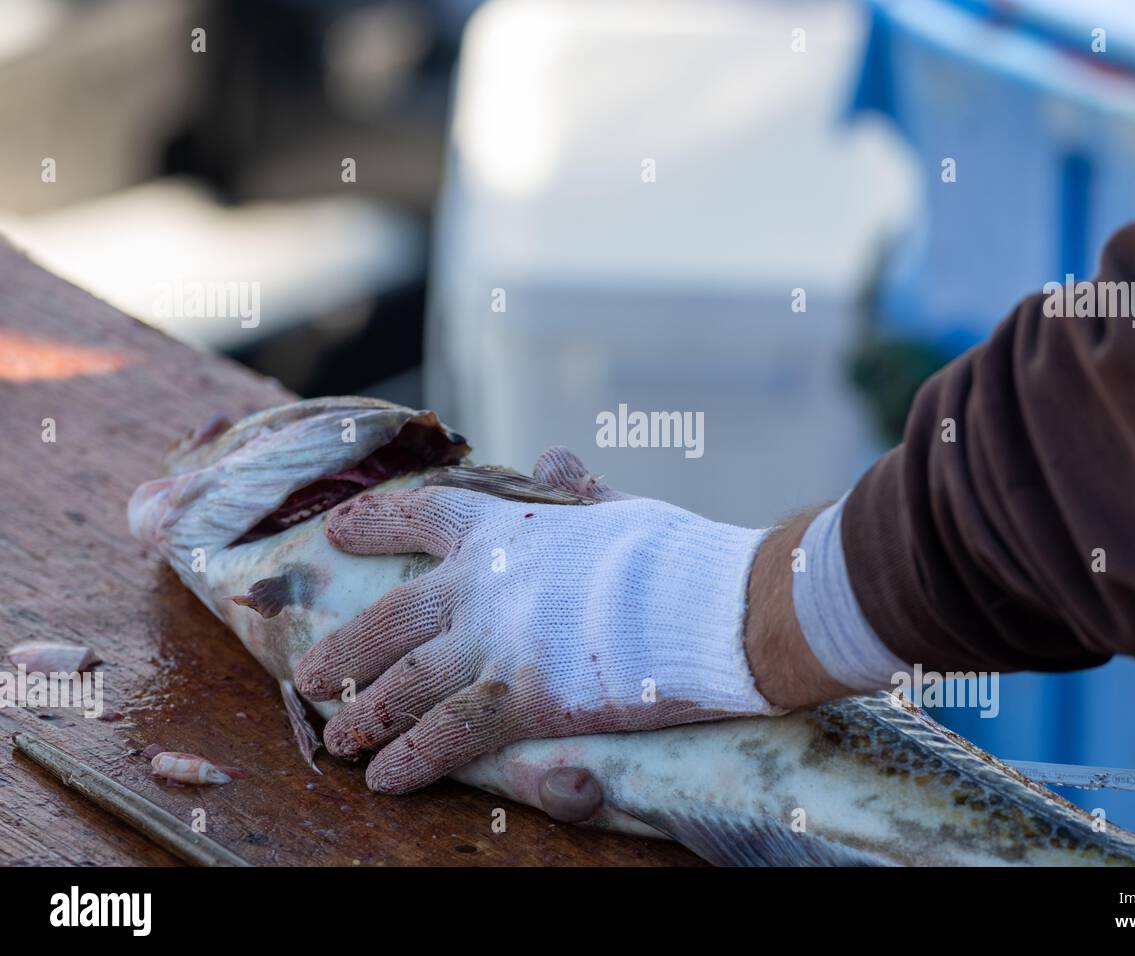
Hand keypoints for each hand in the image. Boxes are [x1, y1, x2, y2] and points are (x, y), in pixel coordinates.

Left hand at [293, 448, 782, 793]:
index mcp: (509, 527)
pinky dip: (413, 758)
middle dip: (347, 646)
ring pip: (406, 681)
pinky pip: (450, 734)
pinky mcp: (523, 696)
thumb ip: (577, 490)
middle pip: (393, 615)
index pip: (422, 513)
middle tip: (310, 671)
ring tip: (334, 737)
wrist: (716, 603)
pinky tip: (384, 779)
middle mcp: (486, 582)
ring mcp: (498, 640)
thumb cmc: (677, 554)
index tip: (338, 533)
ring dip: (365, 711)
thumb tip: (554, 454)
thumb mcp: (620, 509)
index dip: (375, 522)